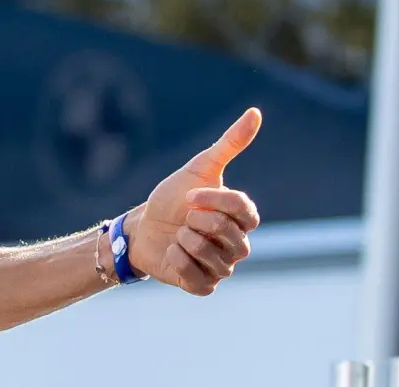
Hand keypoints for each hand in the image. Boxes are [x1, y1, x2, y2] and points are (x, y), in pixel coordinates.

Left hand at [127, 108, 261, 295]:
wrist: (143, 226)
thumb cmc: (174, 197)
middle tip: (184, 218)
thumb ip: (230, 143)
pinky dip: (179, 263)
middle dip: (199, 223)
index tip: (189, 195)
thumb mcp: (200, 167)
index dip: (214, 202)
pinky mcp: (203, 285)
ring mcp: (223, 267)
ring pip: (216, 259)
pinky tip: (172, 252)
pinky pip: (199, 280)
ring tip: (178, 235)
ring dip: (187, 242)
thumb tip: (255, 112)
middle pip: (231, 236)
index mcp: (242, 218)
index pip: (244, 211)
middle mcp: (238, 244)